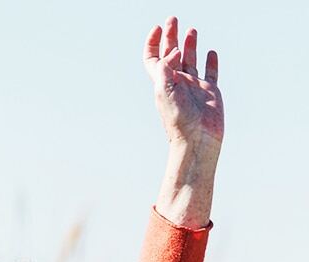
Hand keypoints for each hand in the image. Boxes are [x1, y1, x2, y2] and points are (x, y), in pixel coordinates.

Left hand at [143, 16, 224, 148]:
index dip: (152, 43)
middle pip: (171, 54)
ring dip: (190, 45)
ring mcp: (194, 86)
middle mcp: (177, 81)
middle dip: (171, 36)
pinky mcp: (210, 91)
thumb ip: (166, 68)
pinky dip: (210, 61)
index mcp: (162, 81)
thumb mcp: (165, 90)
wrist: (197, 138)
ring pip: (190, 60)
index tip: (157, 28)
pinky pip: (210, 73)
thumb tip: (172, 51)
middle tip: (173, 19)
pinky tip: (211, 52)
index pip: (153, 58)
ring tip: (191, 30)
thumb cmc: (178, 118)